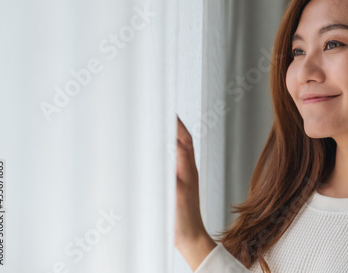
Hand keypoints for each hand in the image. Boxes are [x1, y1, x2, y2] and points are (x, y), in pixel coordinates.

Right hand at [175, 115, 216, 269]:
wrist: (189, 236)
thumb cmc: (184, 218)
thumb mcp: (177, 192)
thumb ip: (172, 171)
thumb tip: (167, 150)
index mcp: (188, 168)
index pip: (184, 139)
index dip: (176, 124)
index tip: (167, 111)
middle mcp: (187, 169)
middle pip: (182, 140)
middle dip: (173, 124)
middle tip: (162, 112)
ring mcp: (183, 176)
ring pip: (178, 149)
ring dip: (171, 135)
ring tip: (160, 125)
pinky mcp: (177, 184)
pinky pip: (173, 160)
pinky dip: (166, 151)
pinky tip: (158, 152)